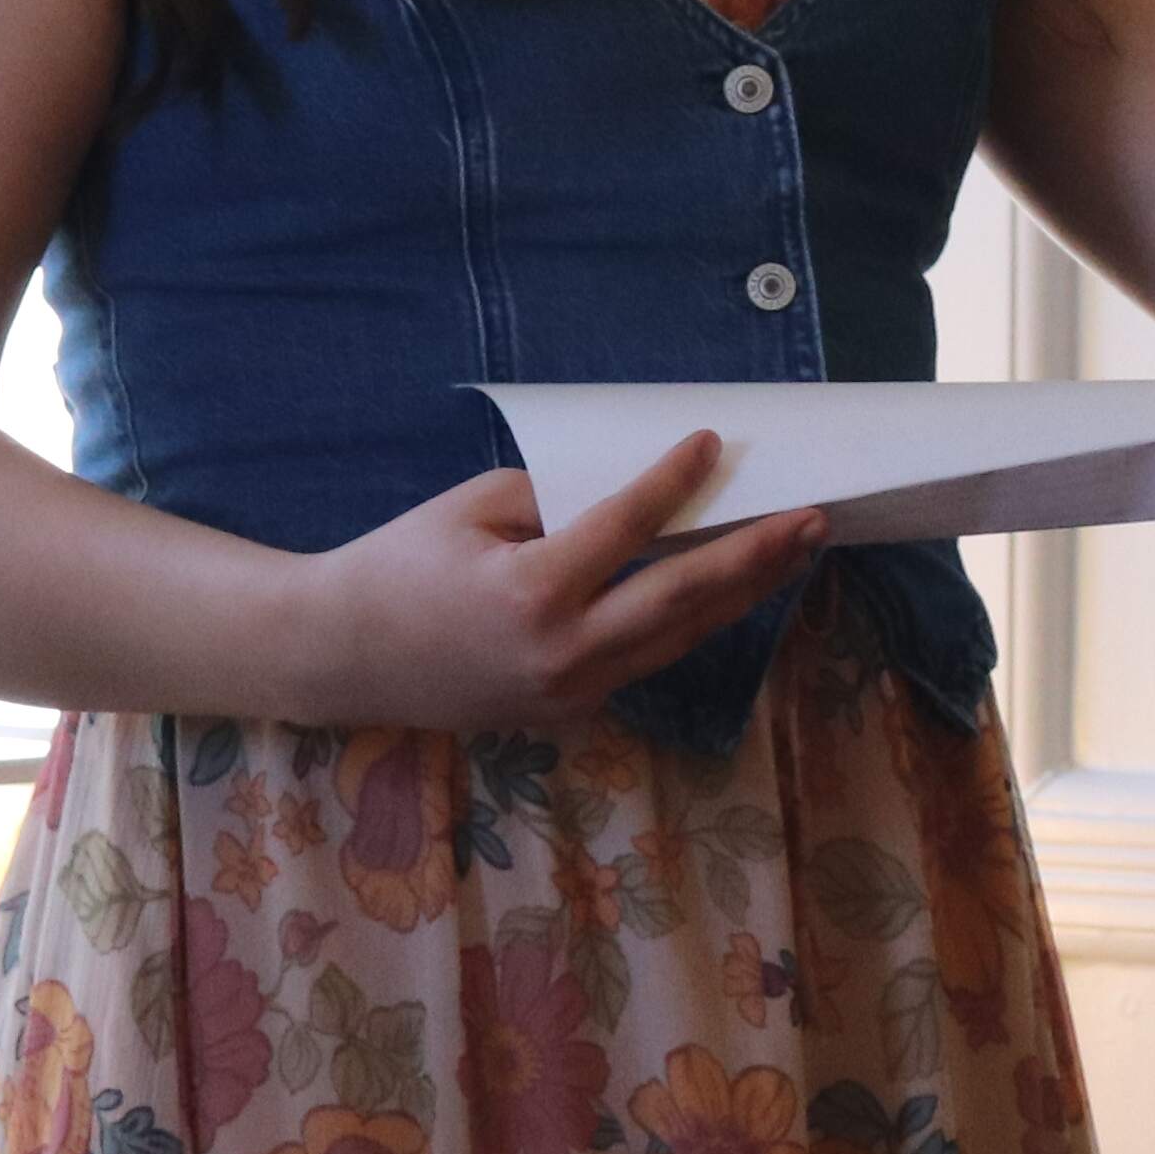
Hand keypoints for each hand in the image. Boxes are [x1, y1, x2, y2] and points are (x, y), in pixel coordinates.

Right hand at [287, 434, 831, 729]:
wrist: (342, 656)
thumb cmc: (402, 564)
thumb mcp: (474, 508)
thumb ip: (560, 501)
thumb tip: (643, 498)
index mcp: (531, 595)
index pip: (629, 530)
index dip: (675, 483)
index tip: (713, 443)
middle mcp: (563, 654)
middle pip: (684, 600)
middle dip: (757, 556)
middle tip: (812, 518)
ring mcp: (570, 693)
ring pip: (678, 638)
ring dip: (742, 592)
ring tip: (795, 549)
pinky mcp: (570, 710)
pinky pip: (645, 658)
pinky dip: (690, 621)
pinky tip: (729, 587)